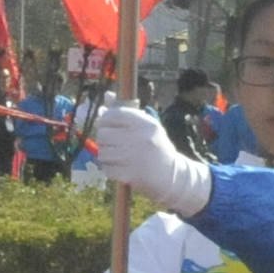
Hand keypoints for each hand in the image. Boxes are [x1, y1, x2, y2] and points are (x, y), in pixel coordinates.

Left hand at [88, 104, 212, 217]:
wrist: (171, 176)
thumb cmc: (156, 147)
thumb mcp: (147, 127)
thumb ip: (126, 113)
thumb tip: (107, 96)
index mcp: (146, 124)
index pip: (114, 114)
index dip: (105, 119)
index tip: (107, 124)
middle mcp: (140, 139)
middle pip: (103, 134)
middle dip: (104, 138)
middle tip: (113, 142)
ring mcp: (133, 157)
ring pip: (102, 152)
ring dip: (106, 154)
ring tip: (117, 155)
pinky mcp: (128, 174)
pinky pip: (106, 168)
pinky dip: (109, 168)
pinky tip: (120, 166)